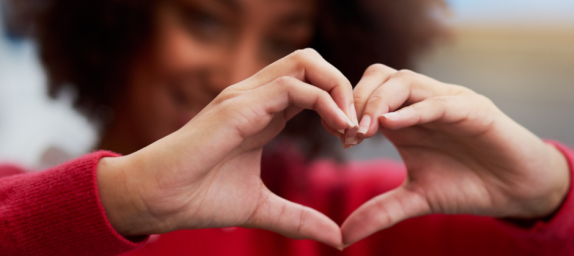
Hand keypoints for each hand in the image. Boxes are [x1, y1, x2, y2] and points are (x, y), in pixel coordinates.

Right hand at [96, 49, 357, 248]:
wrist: (157, 200)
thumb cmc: (199, 198)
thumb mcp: (262, 208)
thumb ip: (299, 219)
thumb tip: (335, 238)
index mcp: (262, 113)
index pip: (311, 86)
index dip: (339, 105)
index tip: (353, 140)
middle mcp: (255, 97)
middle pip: (311, 62)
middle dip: (344, 87)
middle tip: (357, 127)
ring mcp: (246, 97)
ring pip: (306, 62)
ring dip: (338, 89)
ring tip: (351, 127)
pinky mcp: (239, 106)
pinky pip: (293, 87)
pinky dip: (325, 102)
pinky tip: (339, 130)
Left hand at [341, 64, 569, 245]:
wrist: (517, 190)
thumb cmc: (467, 186)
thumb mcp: (416, 200)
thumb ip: (380, 212)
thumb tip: (342, 238)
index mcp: (406, 118)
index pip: (367, 94)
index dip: (348, 111)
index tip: (339, 139)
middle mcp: (423, 103)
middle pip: (381, 76)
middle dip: (358, 100)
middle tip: (348, 132)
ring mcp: (448, 102)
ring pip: (406, 81)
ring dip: (379, 101)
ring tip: (365, 130)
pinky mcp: (474, 110)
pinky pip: (440, 102)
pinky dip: (414, 110)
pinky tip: (392, 123)